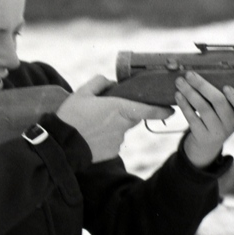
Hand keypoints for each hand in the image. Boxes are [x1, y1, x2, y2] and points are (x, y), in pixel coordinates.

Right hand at [56, 75, 170, 161]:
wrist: (63, 144)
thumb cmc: (72, 116)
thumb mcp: (82, 92)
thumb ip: (100, 83)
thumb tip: (111, 84)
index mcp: (119, 108)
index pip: (148, 110)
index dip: (162, 110)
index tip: (171, 110)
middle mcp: (123, 125)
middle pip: (133, 117)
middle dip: (125, 112)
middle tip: (106, 110)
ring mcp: (118, 140)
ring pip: (122, 129)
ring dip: (113, 126)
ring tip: (92, 124)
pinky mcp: (112, 151)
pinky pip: (114, 141)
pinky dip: (106, 138)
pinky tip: (92, 136)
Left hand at [176, 72, 233, 167]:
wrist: (208, 142)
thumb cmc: (218, 116)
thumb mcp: (226, 108)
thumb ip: (222, 93)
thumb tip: (202, 72)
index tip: (226, 86)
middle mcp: (231, 123)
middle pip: (218, 102)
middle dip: (202, 86)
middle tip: (189, 75)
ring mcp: (217, 131)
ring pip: (203, 108)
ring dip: (190, 93)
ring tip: (180, 82)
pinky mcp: (203, 136)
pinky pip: (192, 118)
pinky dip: (184, 105)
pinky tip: (178, 95)